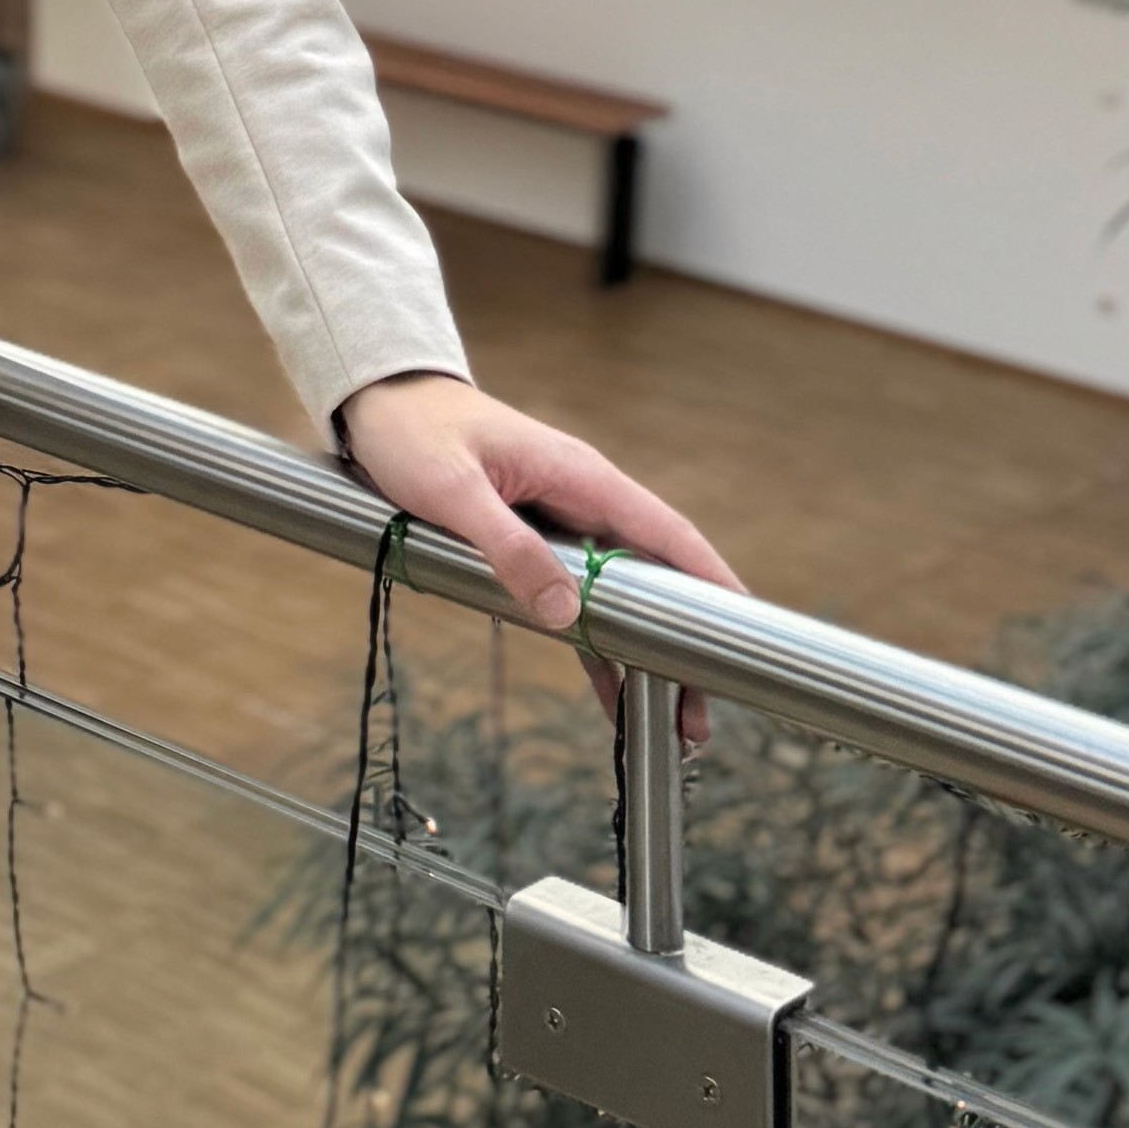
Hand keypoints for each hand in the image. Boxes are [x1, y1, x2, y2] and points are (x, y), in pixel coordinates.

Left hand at [334, 370, 743, 746]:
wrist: (377, 402)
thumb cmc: (412, 432)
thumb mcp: (451, 490)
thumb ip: (508, 547)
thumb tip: (566, 612)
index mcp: (579, 477)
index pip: (666, 532)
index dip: (712, 580)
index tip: (751, 630)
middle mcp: (581, 502)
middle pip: (654, 578)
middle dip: (685, 643)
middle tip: (705, 715)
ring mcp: (560, 525)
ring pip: (621, 599)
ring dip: (647, 657)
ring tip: (676, 725)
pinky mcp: (532, 545)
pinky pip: (578, 604)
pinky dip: (599, 649)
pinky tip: (616, 698)